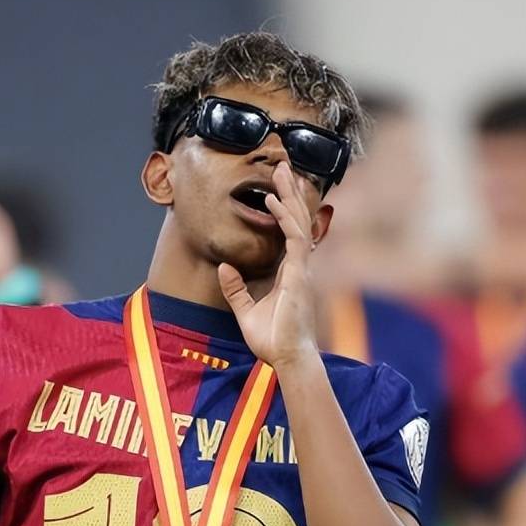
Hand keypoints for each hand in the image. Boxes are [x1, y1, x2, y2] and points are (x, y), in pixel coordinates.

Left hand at [218, 162, 321, 370]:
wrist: (287, 358)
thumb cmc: (272, 340)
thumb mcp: (245, 311)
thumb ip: (236, 289)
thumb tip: (224, 266)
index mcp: (290, 273)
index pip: (290, 232)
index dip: (286, 209)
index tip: (276, 188)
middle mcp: (299, 266)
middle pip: (297, 220)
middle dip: (290, 193)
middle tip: (284, 167)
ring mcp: (302, 268)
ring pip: (298, 222)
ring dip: (289, 195)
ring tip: (282, 171)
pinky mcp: (299, 274)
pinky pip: (294, 238)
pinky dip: (284, 217)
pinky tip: (274, 201)